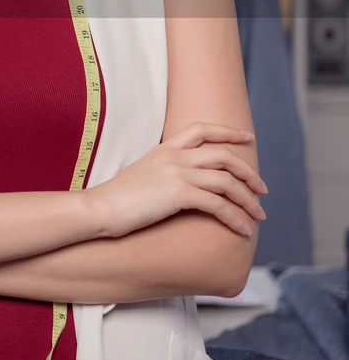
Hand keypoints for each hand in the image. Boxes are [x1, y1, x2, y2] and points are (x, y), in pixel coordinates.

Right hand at [88, 121, 267, 238]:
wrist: (98, 208)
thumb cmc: (114, 199)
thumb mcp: (140, 175)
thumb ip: (161, 172)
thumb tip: (178, 184)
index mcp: (163, 149)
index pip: (202, 129)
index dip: (229, 132)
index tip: (248, 137)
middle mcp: (173, 157)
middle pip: (224, 156)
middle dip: (248, 173)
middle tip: (262, 189)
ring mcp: (176, 174)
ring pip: (227, 181)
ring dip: (248, 199)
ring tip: (258, 215)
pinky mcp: (178, 194)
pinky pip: (218, 205)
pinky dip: (236, 218)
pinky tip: (243, 230)